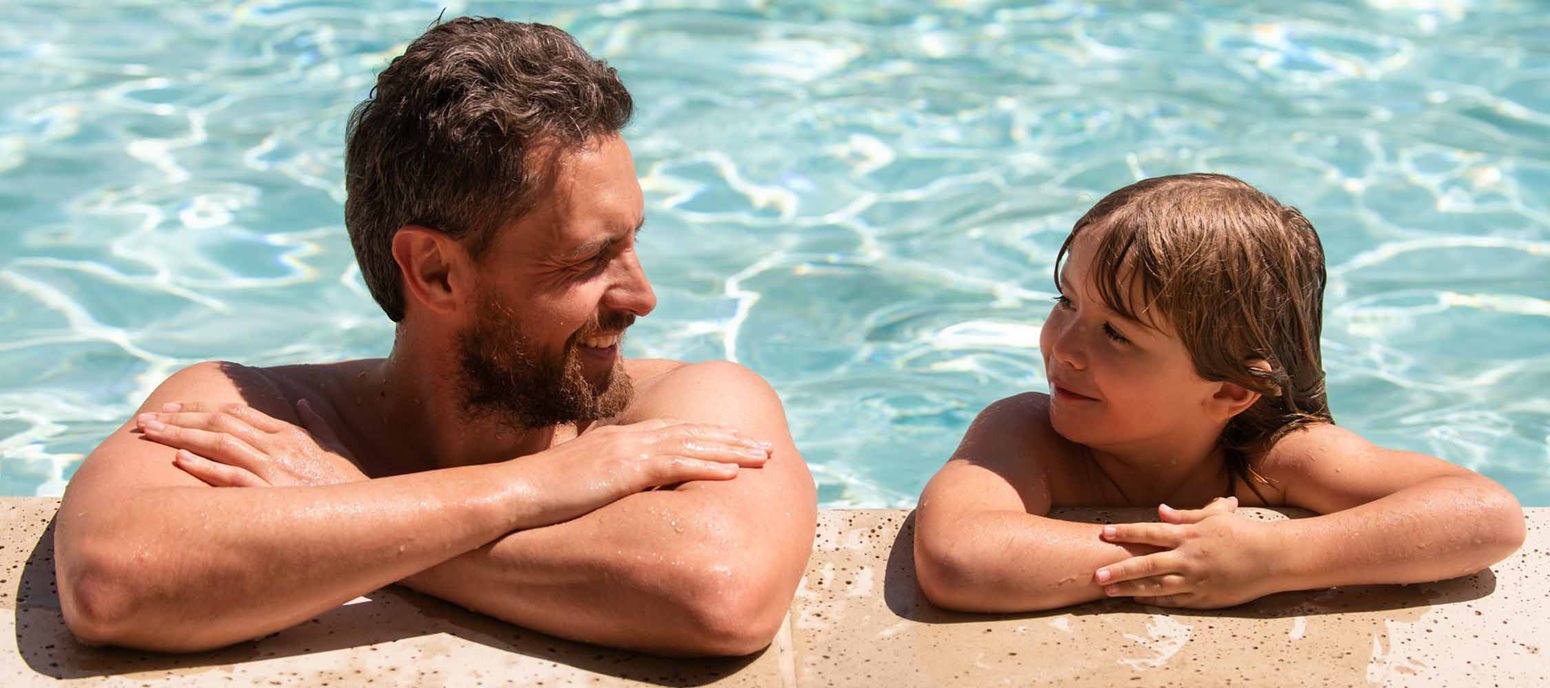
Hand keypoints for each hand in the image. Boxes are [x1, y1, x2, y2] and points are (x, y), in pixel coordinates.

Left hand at [136, 400, 366, 486]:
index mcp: (291, 435)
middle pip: (220, 425)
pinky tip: (182, 461)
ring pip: (219, 445)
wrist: (369, 519)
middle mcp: (279, 447)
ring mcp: (275, 470)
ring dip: (181, 436)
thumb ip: (319, 426)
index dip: (201, 410)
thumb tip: (303, 402)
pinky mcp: (273, 495)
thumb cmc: (351, 488)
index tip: (173, 410)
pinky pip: (233, 478)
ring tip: (150, 434)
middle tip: (146, 420)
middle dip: (180, 419)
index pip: (237, 414)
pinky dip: (207, 467)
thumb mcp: (337, 450)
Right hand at [510, 418, 773, 529]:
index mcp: (622, 438)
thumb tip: (626, 488)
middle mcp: (630, 437)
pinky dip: (706, 466)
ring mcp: (629, 450)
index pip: (676, 431)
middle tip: (765, 447)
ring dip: (731, 450)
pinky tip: (732, 472)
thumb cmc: (542, 492)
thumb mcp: (583, 478)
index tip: (738, 441)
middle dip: (732, 439)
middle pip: (693, 433)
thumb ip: (608, 475)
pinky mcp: (625, 469)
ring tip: (762, 457)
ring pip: (692, 445)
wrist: (515, 492)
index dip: (710, 436)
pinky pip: (675, 465)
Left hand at [1093, 497, 1277, 607]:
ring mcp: (1196, 580)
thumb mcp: (1214, 517)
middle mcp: (1188, 558)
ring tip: (1108, 591)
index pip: (1150, 532)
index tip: (1104, 533)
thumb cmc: (1242, 533)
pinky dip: (1154, 600)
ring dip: (1130, 589)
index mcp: (1189, 535)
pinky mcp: (1204, 597)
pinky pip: (1175, 600)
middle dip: (1119, 570)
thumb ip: (1185, 515)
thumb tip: (1159, 510)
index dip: (1125, 532)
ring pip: (1156, 586)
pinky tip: (1136, 599)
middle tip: (1096, 575)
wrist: (1272, 558)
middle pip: (1147, 564)